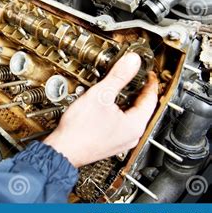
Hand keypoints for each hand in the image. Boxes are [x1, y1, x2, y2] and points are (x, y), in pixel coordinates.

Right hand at [44, 52, 158, 167]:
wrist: (62, 150)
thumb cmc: (79, 130)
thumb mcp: (100, 95)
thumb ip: (118, 76)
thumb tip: (132, 61)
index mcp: (135, 125)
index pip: (151, 98)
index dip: (149, 81)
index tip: (146, 72)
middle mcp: (131, 136)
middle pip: (140, 107)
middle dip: (135, 90)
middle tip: (130, 77)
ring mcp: (120, 141)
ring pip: (128, 116)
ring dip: (123, 101)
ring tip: (114, 89)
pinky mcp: (108, 143)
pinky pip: (117, 124)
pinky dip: (114, 112)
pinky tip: (102, 106)